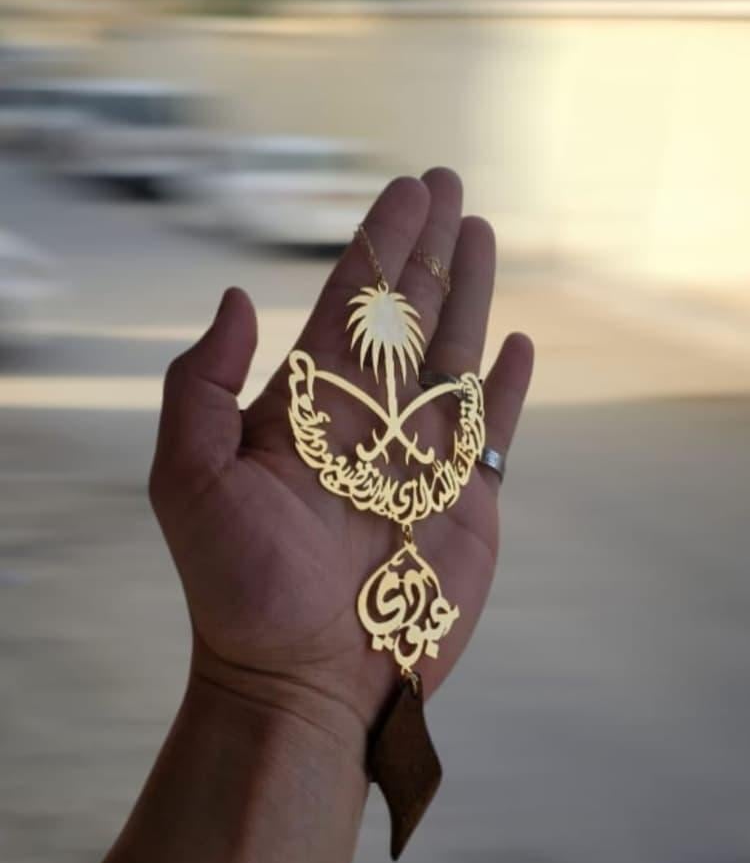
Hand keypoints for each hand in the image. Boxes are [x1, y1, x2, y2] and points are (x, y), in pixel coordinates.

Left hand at [149, 170, 533, 751]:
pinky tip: (517, 344)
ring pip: (453, 357)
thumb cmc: (240, 588)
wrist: (302, 678)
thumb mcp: (188, 478)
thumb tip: (235, 297)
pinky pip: (494, 432)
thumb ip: (199, 384)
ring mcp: (421, 460)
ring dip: (470, 295)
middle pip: (406, 316)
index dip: (376, 245)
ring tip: (482, 233)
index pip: (348, 306)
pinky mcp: (467, 505)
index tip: (402, 191)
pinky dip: (509, 387)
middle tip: (447, 184)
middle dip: (426, 249)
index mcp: (307, 408)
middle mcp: (367, 423)